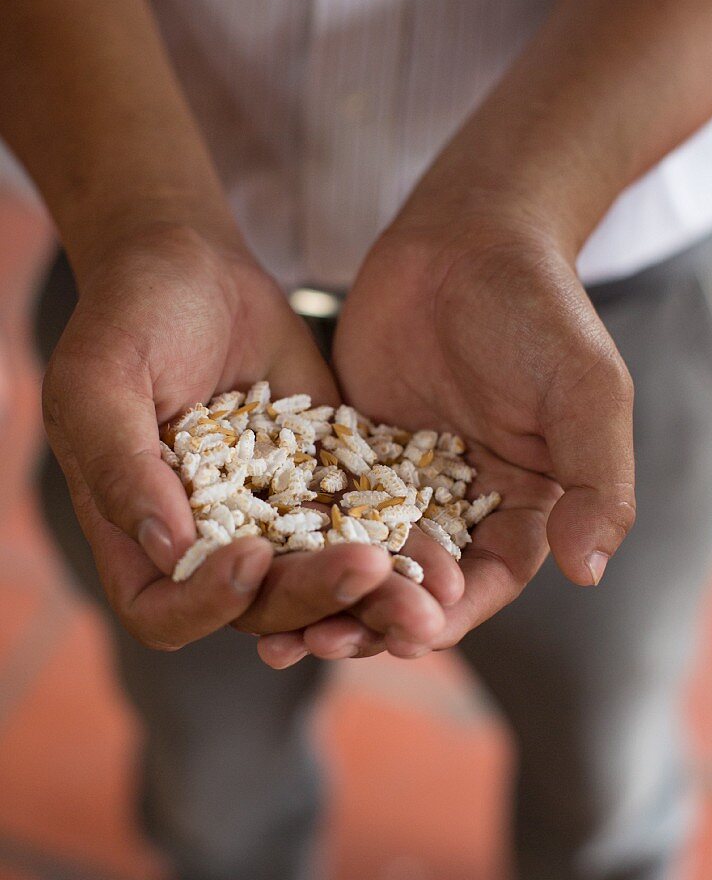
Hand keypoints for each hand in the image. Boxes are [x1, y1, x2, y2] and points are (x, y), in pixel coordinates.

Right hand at [43, 224, 426, 651]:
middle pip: (260, 606)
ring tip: (426, 580)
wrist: (197, 268)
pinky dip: (400, 539)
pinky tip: (441, 540)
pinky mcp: (322, 485)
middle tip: (370, 567)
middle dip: (314, 597)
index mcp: (137, 536)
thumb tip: (169, 550)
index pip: (164, 611)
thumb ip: (120, 464)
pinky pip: (361, 524)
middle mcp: (208, 544)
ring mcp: (271, 519)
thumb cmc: (130, 317)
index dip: (205, 604)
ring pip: (322, 578)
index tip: (251, 559)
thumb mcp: (102, 380)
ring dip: (371, 587)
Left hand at [293, 214, 634, 659]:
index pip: (485, 584)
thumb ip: (597, 480)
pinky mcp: (348, 451)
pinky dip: (286, 538)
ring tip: (269, 633)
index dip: (446, 615)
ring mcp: (399, 481)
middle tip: (317, 644)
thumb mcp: (586, 391)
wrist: (467, 236)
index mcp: (523, 508)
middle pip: (411, 586)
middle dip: (367, 622)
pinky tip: (245, 563)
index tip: (406, 637)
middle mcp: (460, 507)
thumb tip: (589, 570)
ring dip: (318, 595)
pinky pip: (314, 505)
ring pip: (356, 556)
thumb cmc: (539, 309)